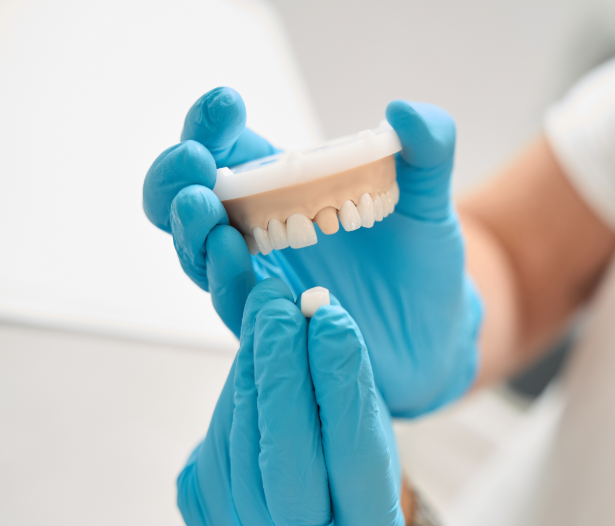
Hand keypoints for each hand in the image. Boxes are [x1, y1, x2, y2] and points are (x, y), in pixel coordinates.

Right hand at [143, 88, 482, 416]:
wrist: (438, 330)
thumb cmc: (422, 259)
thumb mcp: (430, 199)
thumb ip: (429, 148)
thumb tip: (404, 111)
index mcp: (285, 186)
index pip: (229, 149)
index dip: (213, 124)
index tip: (227, 105)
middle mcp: (259, 231)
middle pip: (188, 199)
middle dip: (177, 178)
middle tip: (194, 161)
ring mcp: (261, 279)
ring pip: (199, 254)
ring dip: (192, 229)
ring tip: (202, 207)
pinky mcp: (274, 326)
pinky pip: (236, 304)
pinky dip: (227, 279)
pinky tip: (233, 254)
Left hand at [176, 278, 404, 525]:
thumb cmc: (362, 472)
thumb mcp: (375, 436)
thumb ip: (348, 388)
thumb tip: (314, 315)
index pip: (353, 459)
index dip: (341, 386)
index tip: (332, 322)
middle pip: (283, 463)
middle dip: (280, 375)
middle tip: (280, 307)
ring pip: (238, 450)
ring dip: (249, 373)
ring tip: (265, 313)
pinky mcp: (207, 525)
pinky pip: (212, 450)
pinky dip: (233, 397)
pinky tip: (250, 357)